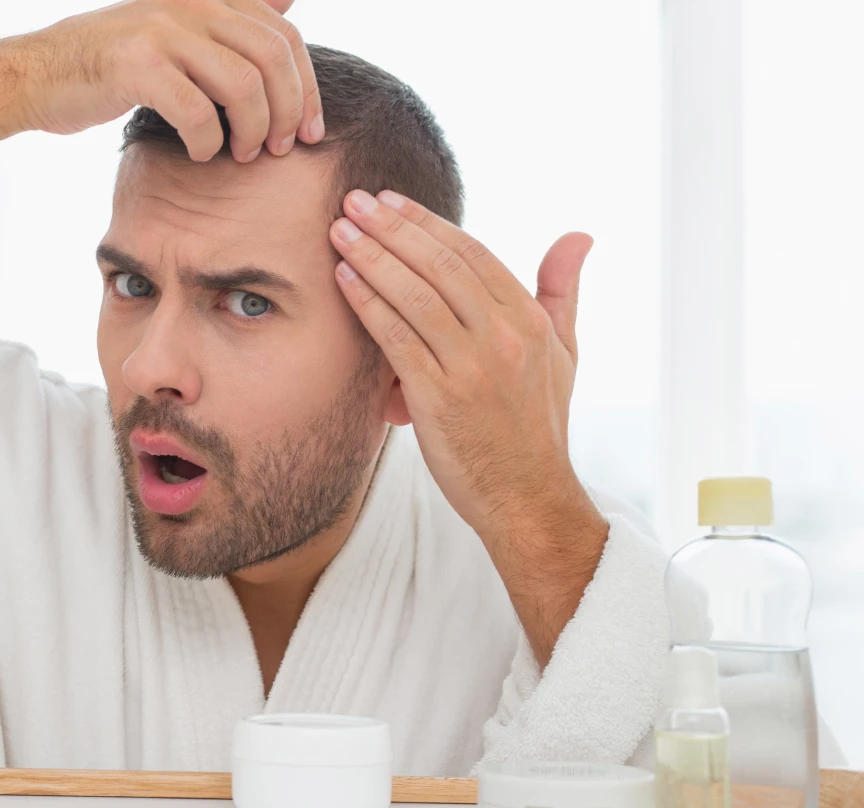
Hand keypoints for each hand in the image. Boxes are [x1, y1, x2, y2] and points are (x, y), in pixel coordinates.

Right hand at [14, 0, 323, 161]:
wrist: (39, 73)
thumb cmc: (111, 64)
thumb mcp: (175, 29)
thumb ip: (229, 19)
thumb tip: (288, 2)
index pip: (284, 37)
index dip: (307, 87)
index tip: (311, 130)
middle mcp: (192, 4)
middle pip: (272, 58)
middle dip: (288, 111)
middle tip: (281, 149)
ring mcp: (163, 30)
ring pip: (242, 84)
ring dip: (253, 130)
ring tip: (242, 155)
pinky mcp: (136, 65)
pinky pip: (197, 111)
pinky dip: (207, 142)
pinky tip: (200, 154)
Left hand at [329, 189, 608, 661]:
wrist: (526, 497)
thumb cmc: (537, 426)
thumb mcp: (564, 353)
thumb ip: (562, 291)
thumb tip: (579, 236)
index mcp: (530, 321)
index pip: (472, 254)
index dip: (427, 223)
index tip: (391, 201)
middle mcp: (504, 336)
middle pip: (439, 265)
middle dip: (391, 228)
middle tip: (353, 200)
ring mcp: (472, 366)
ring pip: (414, 294)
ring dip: (372, 256)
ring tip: (339, 230)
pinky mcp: (439, 396)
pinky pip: (396, 337)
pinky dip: (368, 302)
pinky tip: (344, 278)